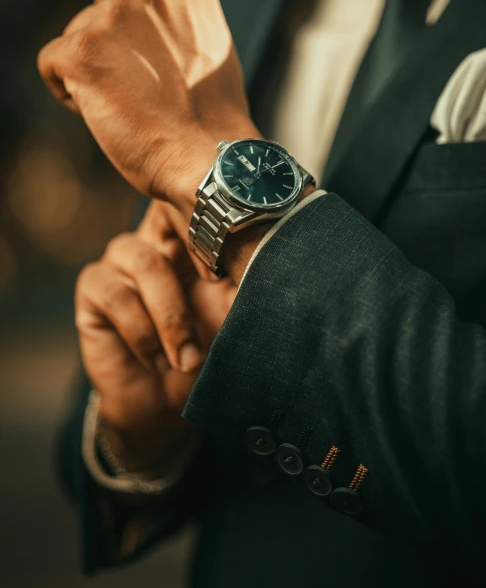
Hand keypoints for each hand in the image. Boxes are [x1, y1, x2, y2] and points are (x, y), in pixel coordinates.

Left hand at [37, 0, 259, 221]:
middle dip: (115, 49)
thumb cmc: (211, 111)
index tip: (160, 63)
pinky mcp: (79, 49)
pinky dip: (72, 94)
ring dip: (96, 71)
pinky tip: (109, 113)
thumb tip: (137, 16)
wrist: (209, 155)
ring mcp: (111, 13)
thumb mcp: (208, 39)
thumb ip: (172, 13)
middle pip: (100, 11)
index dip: (135, 29)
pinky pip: (53, 64)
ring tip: (136, 103)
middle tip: (151, 89)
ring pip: (77, 37)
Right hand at [75, 199, 236, 472]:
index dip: (213, 217)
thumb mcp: (236, 317)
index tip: (236, 263)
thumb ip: (246, 283)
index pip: (196, 201)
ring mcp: (121, 259)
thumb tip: (269, 261)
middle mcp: (156, 239)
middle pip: (169, 218)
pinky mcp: (95, 286)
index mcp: (193, 237)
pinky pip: (117, 294)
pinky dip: (142, 332)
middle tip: (218, 304)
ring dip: (172, 319)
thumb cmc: (208, 353)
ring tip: (188, 360)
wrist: (167, 406)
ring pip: (147, 264)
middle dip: (200, 261)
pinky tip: (156, 360)